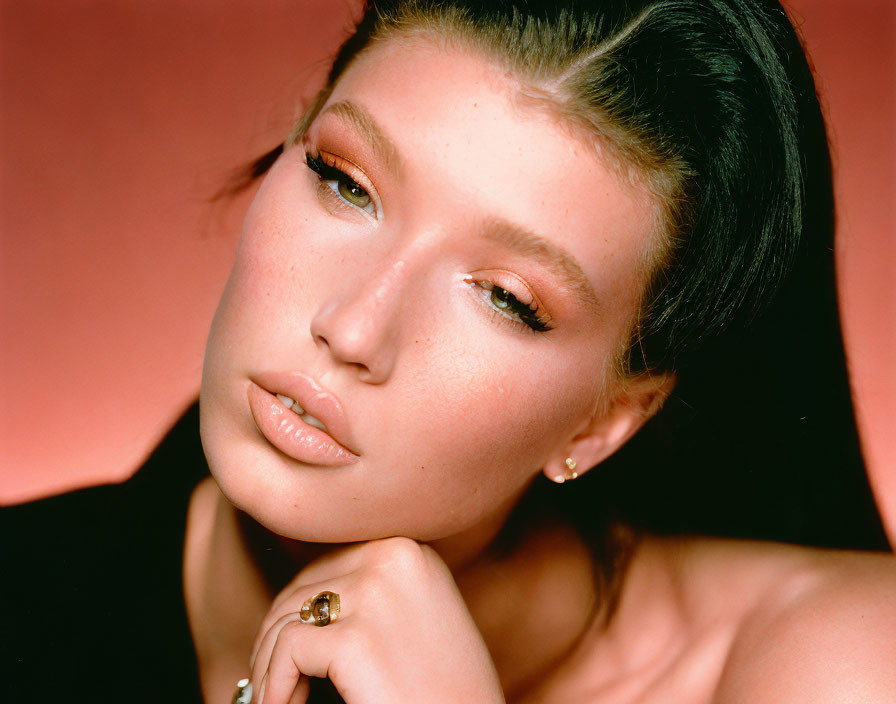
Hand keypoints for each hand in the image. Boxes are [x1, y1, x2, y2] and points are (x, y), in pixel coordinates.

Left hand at [248, 537, 504, 703]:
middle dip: (277, 636)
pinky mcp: (355, 639)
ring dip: (271, 663)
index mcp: (411, 550)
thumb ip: (374, 595)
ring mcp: (376, 593)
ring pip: (286, 616)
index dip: (302, 610)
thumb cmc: (446, 690)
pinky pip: (286, 650)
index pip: (330, 564)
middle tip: (278, 680)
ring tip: (281, 697)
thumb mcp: (418, 619)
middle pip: (302, 587)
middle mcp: (396, 556)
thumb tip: (298, 603)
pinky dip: (274, 683)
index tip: (292, 652)